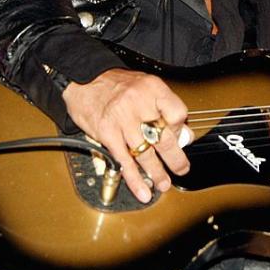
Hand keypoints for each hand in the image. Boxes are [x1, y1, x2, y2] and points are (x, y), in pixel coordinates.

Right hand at [62, 68, 192, 202]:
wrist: (84, 80)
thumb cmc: (117, 84)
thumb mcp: (147, 87)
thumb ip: (166, 108)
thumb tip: (185, 134)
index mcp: (153, 89)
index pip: (177, 113)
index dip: (180, 128)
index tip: (181, 136)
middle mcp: (139, 103)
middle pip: (163, 137)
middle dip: (175, 159)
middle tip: (181, 169)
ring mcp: (122, 120)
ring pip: (145, 153)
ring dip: (156, 172)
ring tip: (163, 183)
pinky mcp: (107, 134)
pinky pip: (124, 160)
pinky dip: (134, 179)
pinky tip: (142, 190)